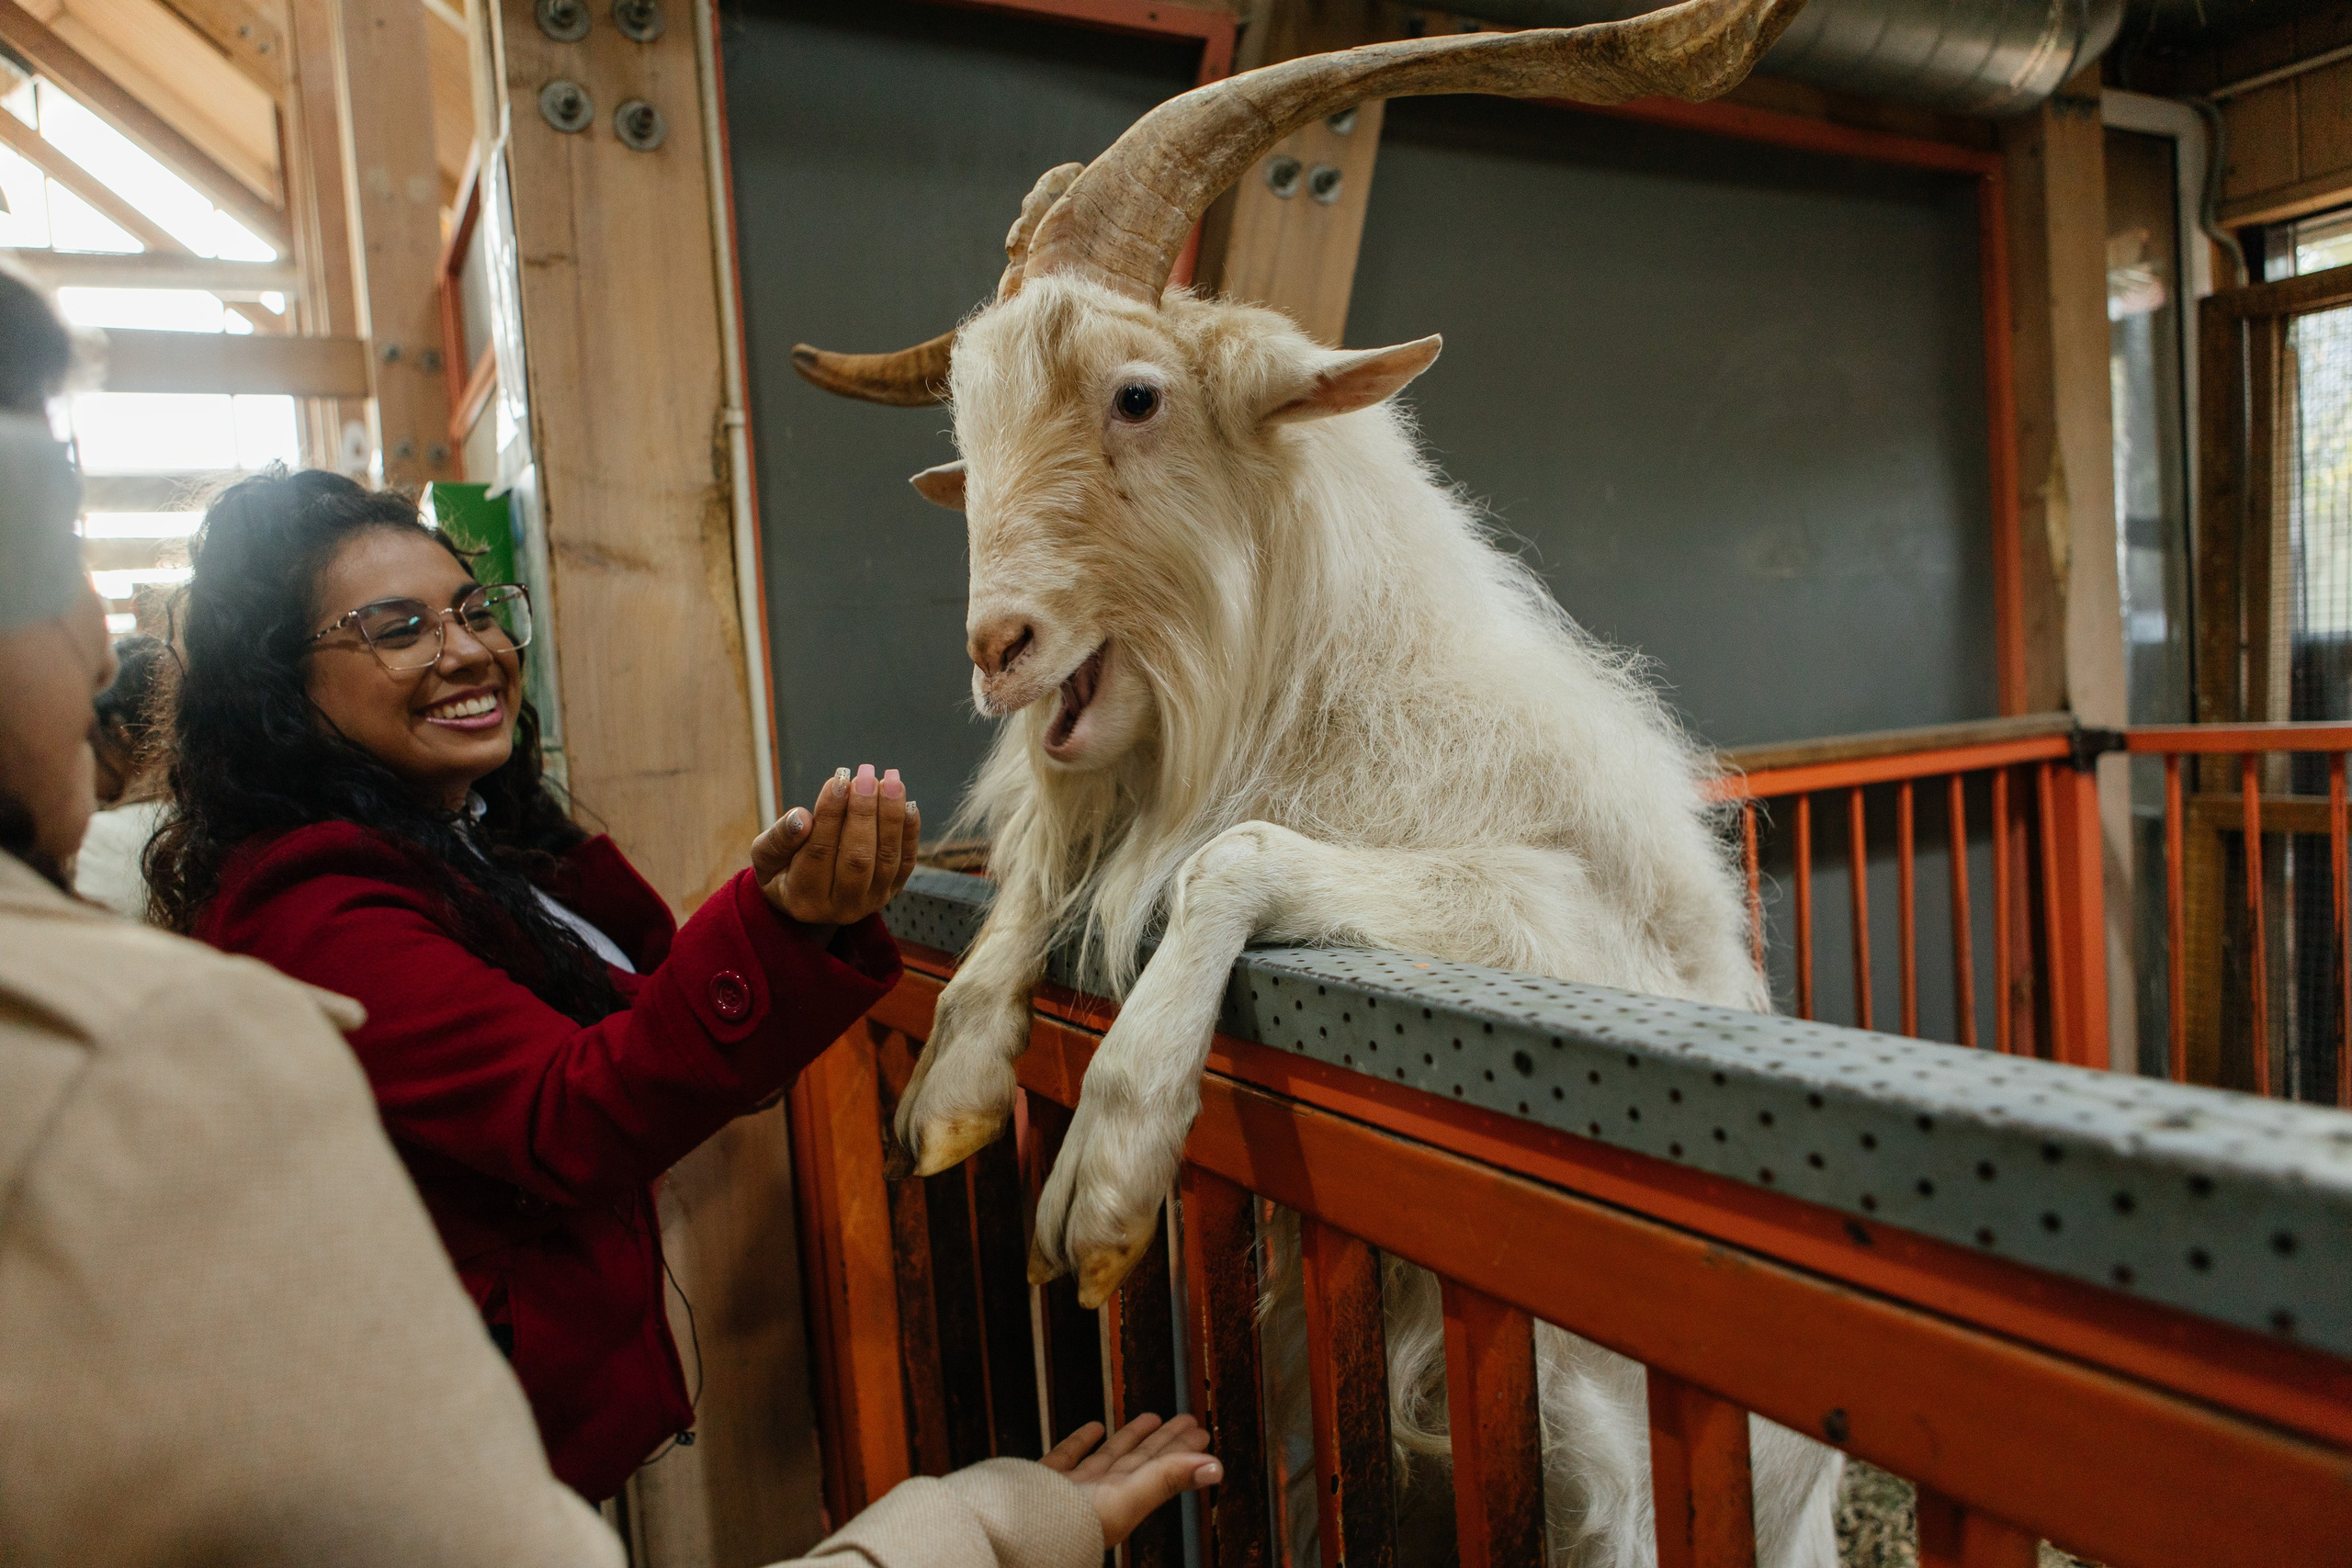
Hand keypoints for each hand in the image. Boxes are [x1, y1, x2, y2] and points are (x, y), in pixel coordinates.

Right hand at [752, 764, 920, 933]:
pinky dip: (910, 832)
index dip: (830, 814)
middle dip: (863, 812)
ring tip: (890, 781)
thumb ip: (778, 840)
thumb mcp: (765, 857)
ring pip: (886, 859)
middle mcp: (841, 908)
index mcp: (804, 899)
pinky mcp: (892, 891)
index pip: (819, 852)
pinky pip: (906, 862)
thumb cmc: (782, 868)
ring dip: (891, 816)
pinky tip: (908, 803)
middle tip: (865, 776)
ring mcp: (870, 901)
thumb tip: (801, 817)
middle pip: (857, 858)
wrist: (808, 896)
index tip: (838, 780)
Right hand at [1038, 1413, 1219, 1548]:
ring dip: (1130, 1439)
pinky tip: (1093, 1428)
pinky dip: (1082, 1441)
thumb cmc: (1069, 1525)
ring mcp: (1073, 1488)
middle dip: (1164, 1442)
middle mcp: (1102, 1496)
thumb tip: (1216, 1467)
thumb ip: (1168, 1478)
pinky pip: (1068, 1457)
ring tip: (1151, 1418)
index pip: (1161, 1468)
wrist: (1010, 1531)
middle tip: (1187, 1419)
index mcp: (1124, 1501)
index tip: (1201, 1430)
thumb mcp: (1126, 1498)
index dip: (1182, 1449)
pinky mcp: (1044, 1481)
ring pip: (1109, 1458)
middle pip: (1141, 1462)